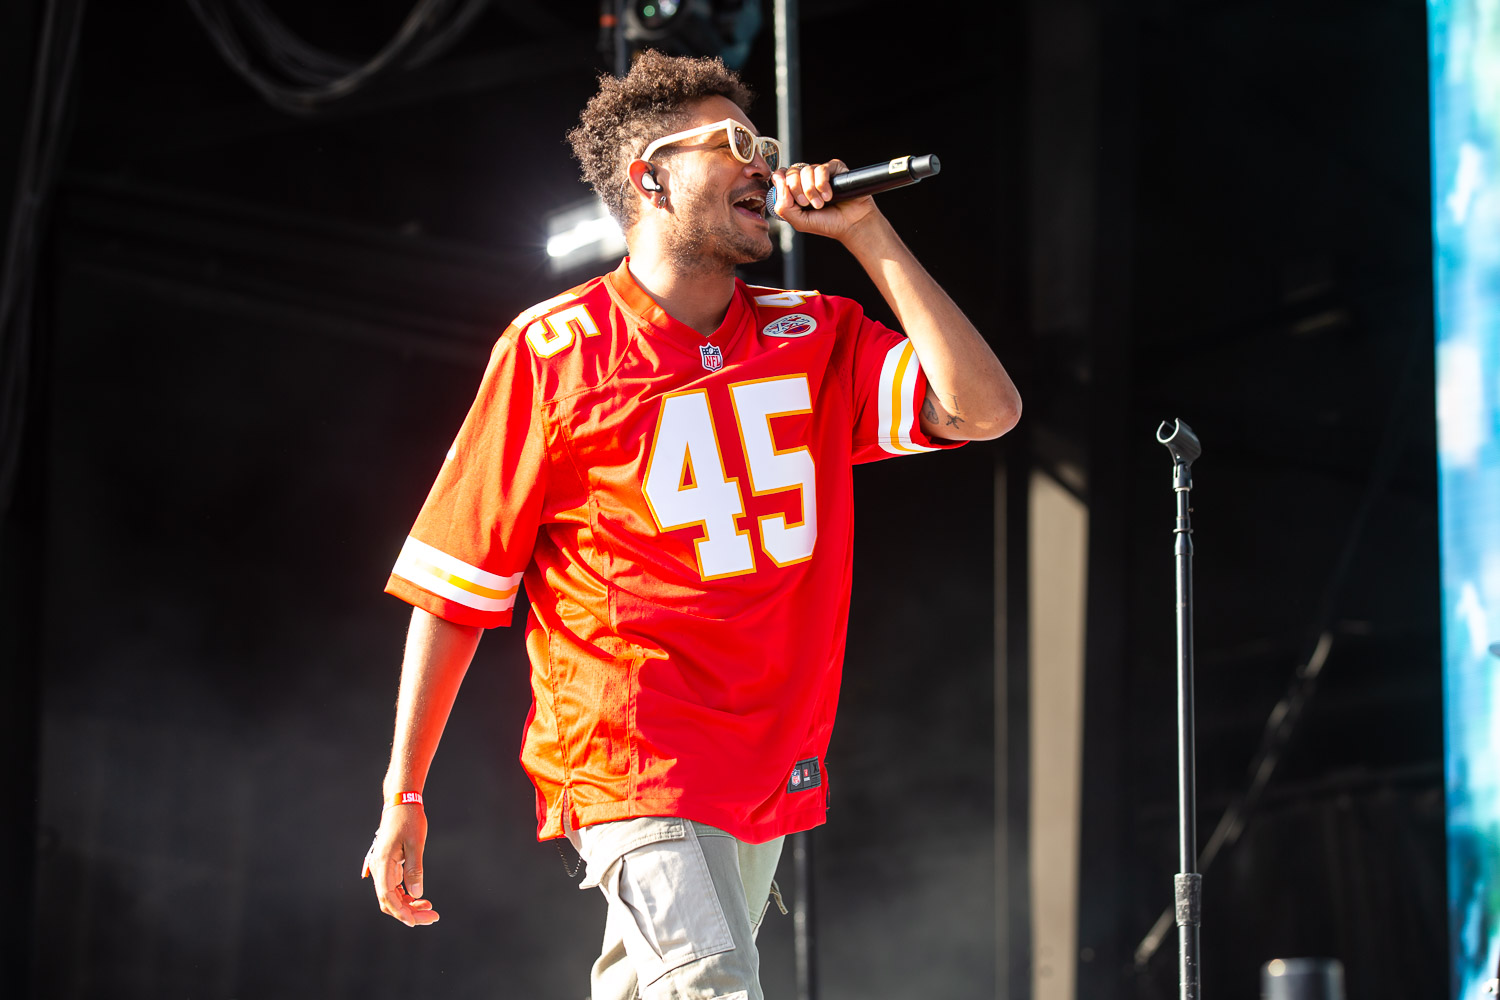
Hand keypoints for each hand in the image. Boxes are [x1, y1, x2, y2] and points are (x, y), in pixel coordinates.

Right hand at [362, 804, 439, 926]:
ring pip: (392, 896)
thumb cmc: (409, 820)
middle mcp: (379, 869)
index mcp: (383, 864)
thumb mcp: (415, 844)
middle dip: (409, 912)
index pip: (388, 898)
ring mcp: (383, 868)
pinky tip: (420, 898)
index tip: (415, 922)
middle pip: (390, 901)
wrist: (401, 802)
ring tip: (429, 908)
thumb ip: (415, 870)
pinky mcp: (389, 865)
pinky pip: (394, 887)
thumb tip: (415, 895)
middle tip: (432, 916)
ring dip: (408, 905)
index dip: (401, 913)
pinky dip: (406, 895)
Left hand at [771, 159, 880, 241]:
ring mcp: (820, 173)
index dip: (781, 183)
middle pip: (791, 172)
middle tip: (807, 204)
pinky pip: (822, 168)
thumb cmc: (826, 223)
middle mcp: (806, 179)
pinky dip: (822, 184)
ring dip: (811, 190)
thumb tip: (780, 186)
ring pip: (806, 170)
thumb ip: (783, 208)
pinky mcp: (834, 169)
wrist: (851, 224)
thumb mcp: (799, 221)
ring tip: (821, 204)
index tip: (790, 198)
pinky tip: (829, 196)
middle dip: (796, 190)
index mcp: (795, 190)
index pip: (780, 176)